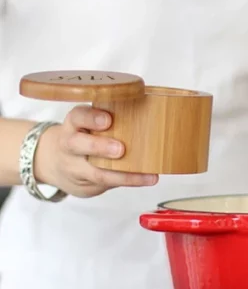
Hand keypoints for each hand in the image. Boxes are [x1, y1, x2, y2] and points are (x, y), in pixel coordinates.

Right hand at [36, 105, 157, 197]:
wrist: (56, 164)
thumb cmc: (84, 135)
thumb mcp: (88, 121)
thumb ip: (109, 115)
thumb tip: (149, 104)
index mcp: (74, 124)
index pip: (77, 117)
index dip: (90, 118)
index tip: (107, 120)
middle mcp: (71, 145)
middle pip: (77, 145)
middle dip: (99, 147)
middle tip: (120, 149)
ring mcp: (77, 167)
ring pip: (95, 172)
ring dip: (123, 175)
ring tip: (146, 174)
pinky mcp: (87, 183)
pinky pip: (108, 183)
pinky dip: (129, 181)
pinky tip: (149, 178)